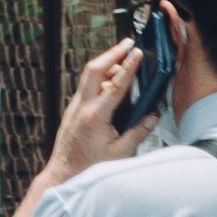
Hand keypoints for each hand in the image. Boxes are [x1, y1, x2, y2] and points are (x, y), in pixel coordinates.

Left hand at [40, 40, 144, 184]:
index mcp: (95, 116)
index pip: (115, 85)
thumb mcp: (120, 153)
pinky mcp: (73, 110)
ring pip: (89, 76)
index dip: (128, 67)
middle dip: (111, 53)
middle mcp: (82, 106)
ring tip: (123, 57)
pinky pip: (87, 86)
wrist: (64, 173)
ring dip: (105, 64)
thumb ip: (138, 132)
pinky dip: (100, 77)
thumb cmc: (91, 167)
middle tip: (127, 43)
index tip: (137, 52)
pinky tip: (111, 80)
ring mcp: (75, 106)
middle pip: (94, 69)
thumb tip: (153, 115)